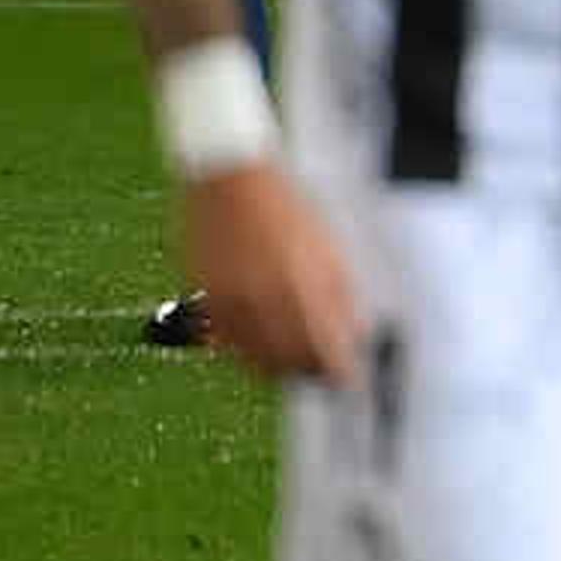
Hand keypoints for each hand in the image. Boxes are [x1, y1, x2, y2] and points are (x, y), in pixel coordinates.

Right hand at [180, 163, 366, 384]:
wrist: (232, 180)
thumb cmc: (288, 210)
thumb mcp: (331, 251)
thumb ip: (342, 298)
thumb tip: (352, 335)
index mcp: (306, 287)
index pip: (328, 352)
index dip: (340, 373)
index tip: (348, 380)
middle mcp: (268, 301)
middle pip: (292, 363)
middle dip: (309, 371)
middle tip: (321, 369)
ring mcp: (234, 303)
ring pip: (256, 360)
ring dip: (277, 366)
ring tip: (291, 357)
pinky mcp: (207, 300)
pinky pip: (227, 343)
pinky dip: (245, 348)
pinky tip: (259, 336)